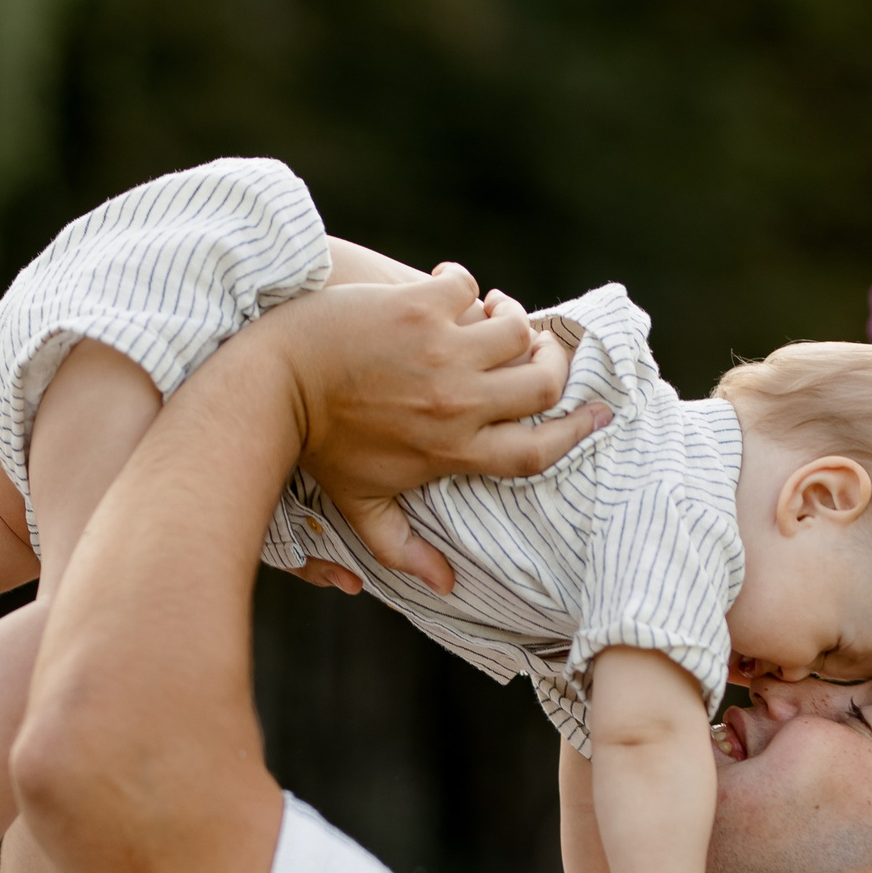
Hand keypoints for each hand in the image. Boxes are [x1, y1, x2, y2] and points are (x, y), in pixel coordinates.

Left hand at [262, 267, 608, 590]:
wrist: (273, 383)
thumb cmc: (319, 446)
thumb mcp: (361, 504)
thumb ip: (404, 548)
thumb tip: (446, 588)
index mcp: (454, 450)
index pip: (537, 449)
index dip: (577, 431)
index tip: (599, 412)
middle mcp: (457, 403)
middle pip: (543, 381)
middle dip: (554, 361)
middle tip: (543, 348)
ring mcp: (441, 350)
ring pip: (515, 326)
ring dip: (510, 317)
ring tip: (495, 314)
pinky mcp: (418, 305)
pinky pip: (467, 286)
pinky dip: (462, 284)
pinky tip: (448, 286)